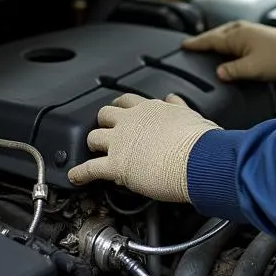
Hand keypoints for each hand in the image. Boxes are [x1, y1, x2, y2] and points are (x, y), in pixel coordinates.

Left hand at [67, 93, 219, 200]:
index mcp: (150, 109)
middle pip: (105, 115)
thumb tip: (173, 99)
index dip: (121, 108)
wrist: (198, 159)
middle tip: (105, 132)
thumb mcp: (191, 114)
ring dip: (91, 145)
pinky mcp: (116, 165)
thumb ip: (178, 106)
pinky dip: (79, 173)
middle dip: (103, 123)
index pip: (127, 101)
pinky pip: (89, 168)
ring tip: (90, 153)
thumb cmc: (200, 141)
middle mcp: (131, 121)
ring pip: (94, 138)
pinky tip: (75, 176)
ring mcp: (121, 142)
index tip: (120, 113)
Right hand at [182, 21, 275, 81]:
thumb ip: (232, 71)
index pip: (209, 40)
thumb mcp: (252, 69)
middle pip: (215, 35)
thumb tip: (219, 73)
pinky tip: (228, 49)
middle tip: (191, 45)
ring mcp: (249, 31)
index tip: (184, 45)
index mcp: (235, 36)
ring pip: (225, 35)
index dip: (196, 44)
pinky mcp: (256, 35)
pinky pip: (234, 37)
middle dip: (203, 40)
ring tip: (207, 47)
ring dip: (214, 40)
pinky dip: (226, 42)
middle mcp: (240, 30)